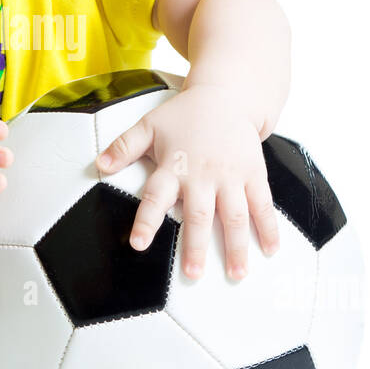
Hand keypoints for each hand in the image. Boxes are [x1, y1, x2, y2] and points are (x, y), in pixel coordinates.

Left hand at [94, 83, 279, 279]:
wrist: (227, 95)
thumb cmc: (185, 114)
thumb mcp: (149, 125)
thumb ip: (124, 147)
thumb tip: (99, 164)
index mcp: (174, 166)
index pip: (155, 197)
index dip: (147, 221)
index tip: (139, 244)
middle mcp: (203, 174)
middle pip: (199, 215)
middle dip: (195, 246)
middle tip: (193, 273)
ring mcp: (231, 175)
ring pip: (234, 215)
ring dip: (236, 246)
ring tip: (236, 274)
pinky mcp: (253, 173)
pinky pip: (263, 204)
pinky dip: (268, 227)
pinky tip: (270, 250)